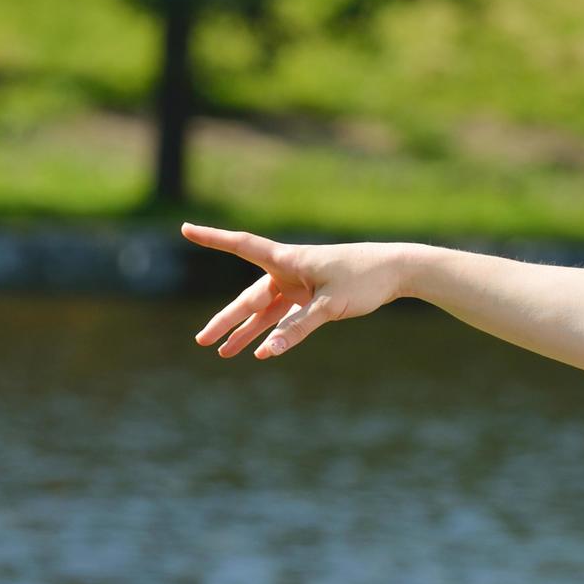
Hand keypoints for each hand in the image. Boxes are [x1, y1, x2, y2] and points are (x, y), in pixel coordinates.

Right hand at [183, 225, 407, 358]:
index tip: (185, 228)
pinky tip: (263, 351)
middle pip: (249, 298)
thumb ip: (299, 327)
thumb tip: (270, 351)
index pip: (240, 246)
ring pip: (265, 312)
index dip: (212, 239)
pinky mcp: (314, 298)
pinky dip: (275, 334)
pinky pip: (286, 318)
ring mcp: (300, 286)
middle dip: (226, 321)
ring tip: (224, 354)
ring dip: (247, 333)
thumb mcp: (330, 305)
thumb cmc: (364, 279)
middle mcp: (288, 271)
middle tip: (202, 341)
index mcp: (287, 260)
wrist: (397, 270)